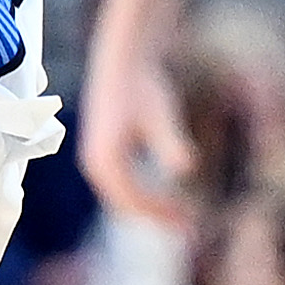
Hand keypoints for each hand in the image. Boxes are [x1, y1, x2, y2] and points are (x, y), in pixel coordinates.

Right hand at [78, 33, 198, 226]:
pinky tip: (168, 195)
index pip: (136, 202)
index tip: (191, 224)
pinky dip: (143, 195)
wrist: (124, 56)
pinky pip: (121, 185)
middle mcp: (93, 163)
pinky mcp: (102, 151)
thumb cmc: (145, 82)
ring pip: (122, 198)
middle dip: (157, 218)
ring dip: (150, 209)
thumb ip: (171, 141)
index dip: (164, 216)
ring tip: (183, 216)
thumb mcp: (162, 112)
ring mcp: (94, 158)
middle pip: (126, 206)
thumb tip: (185, 167)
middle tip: (190, 228)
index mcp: (105, 160)